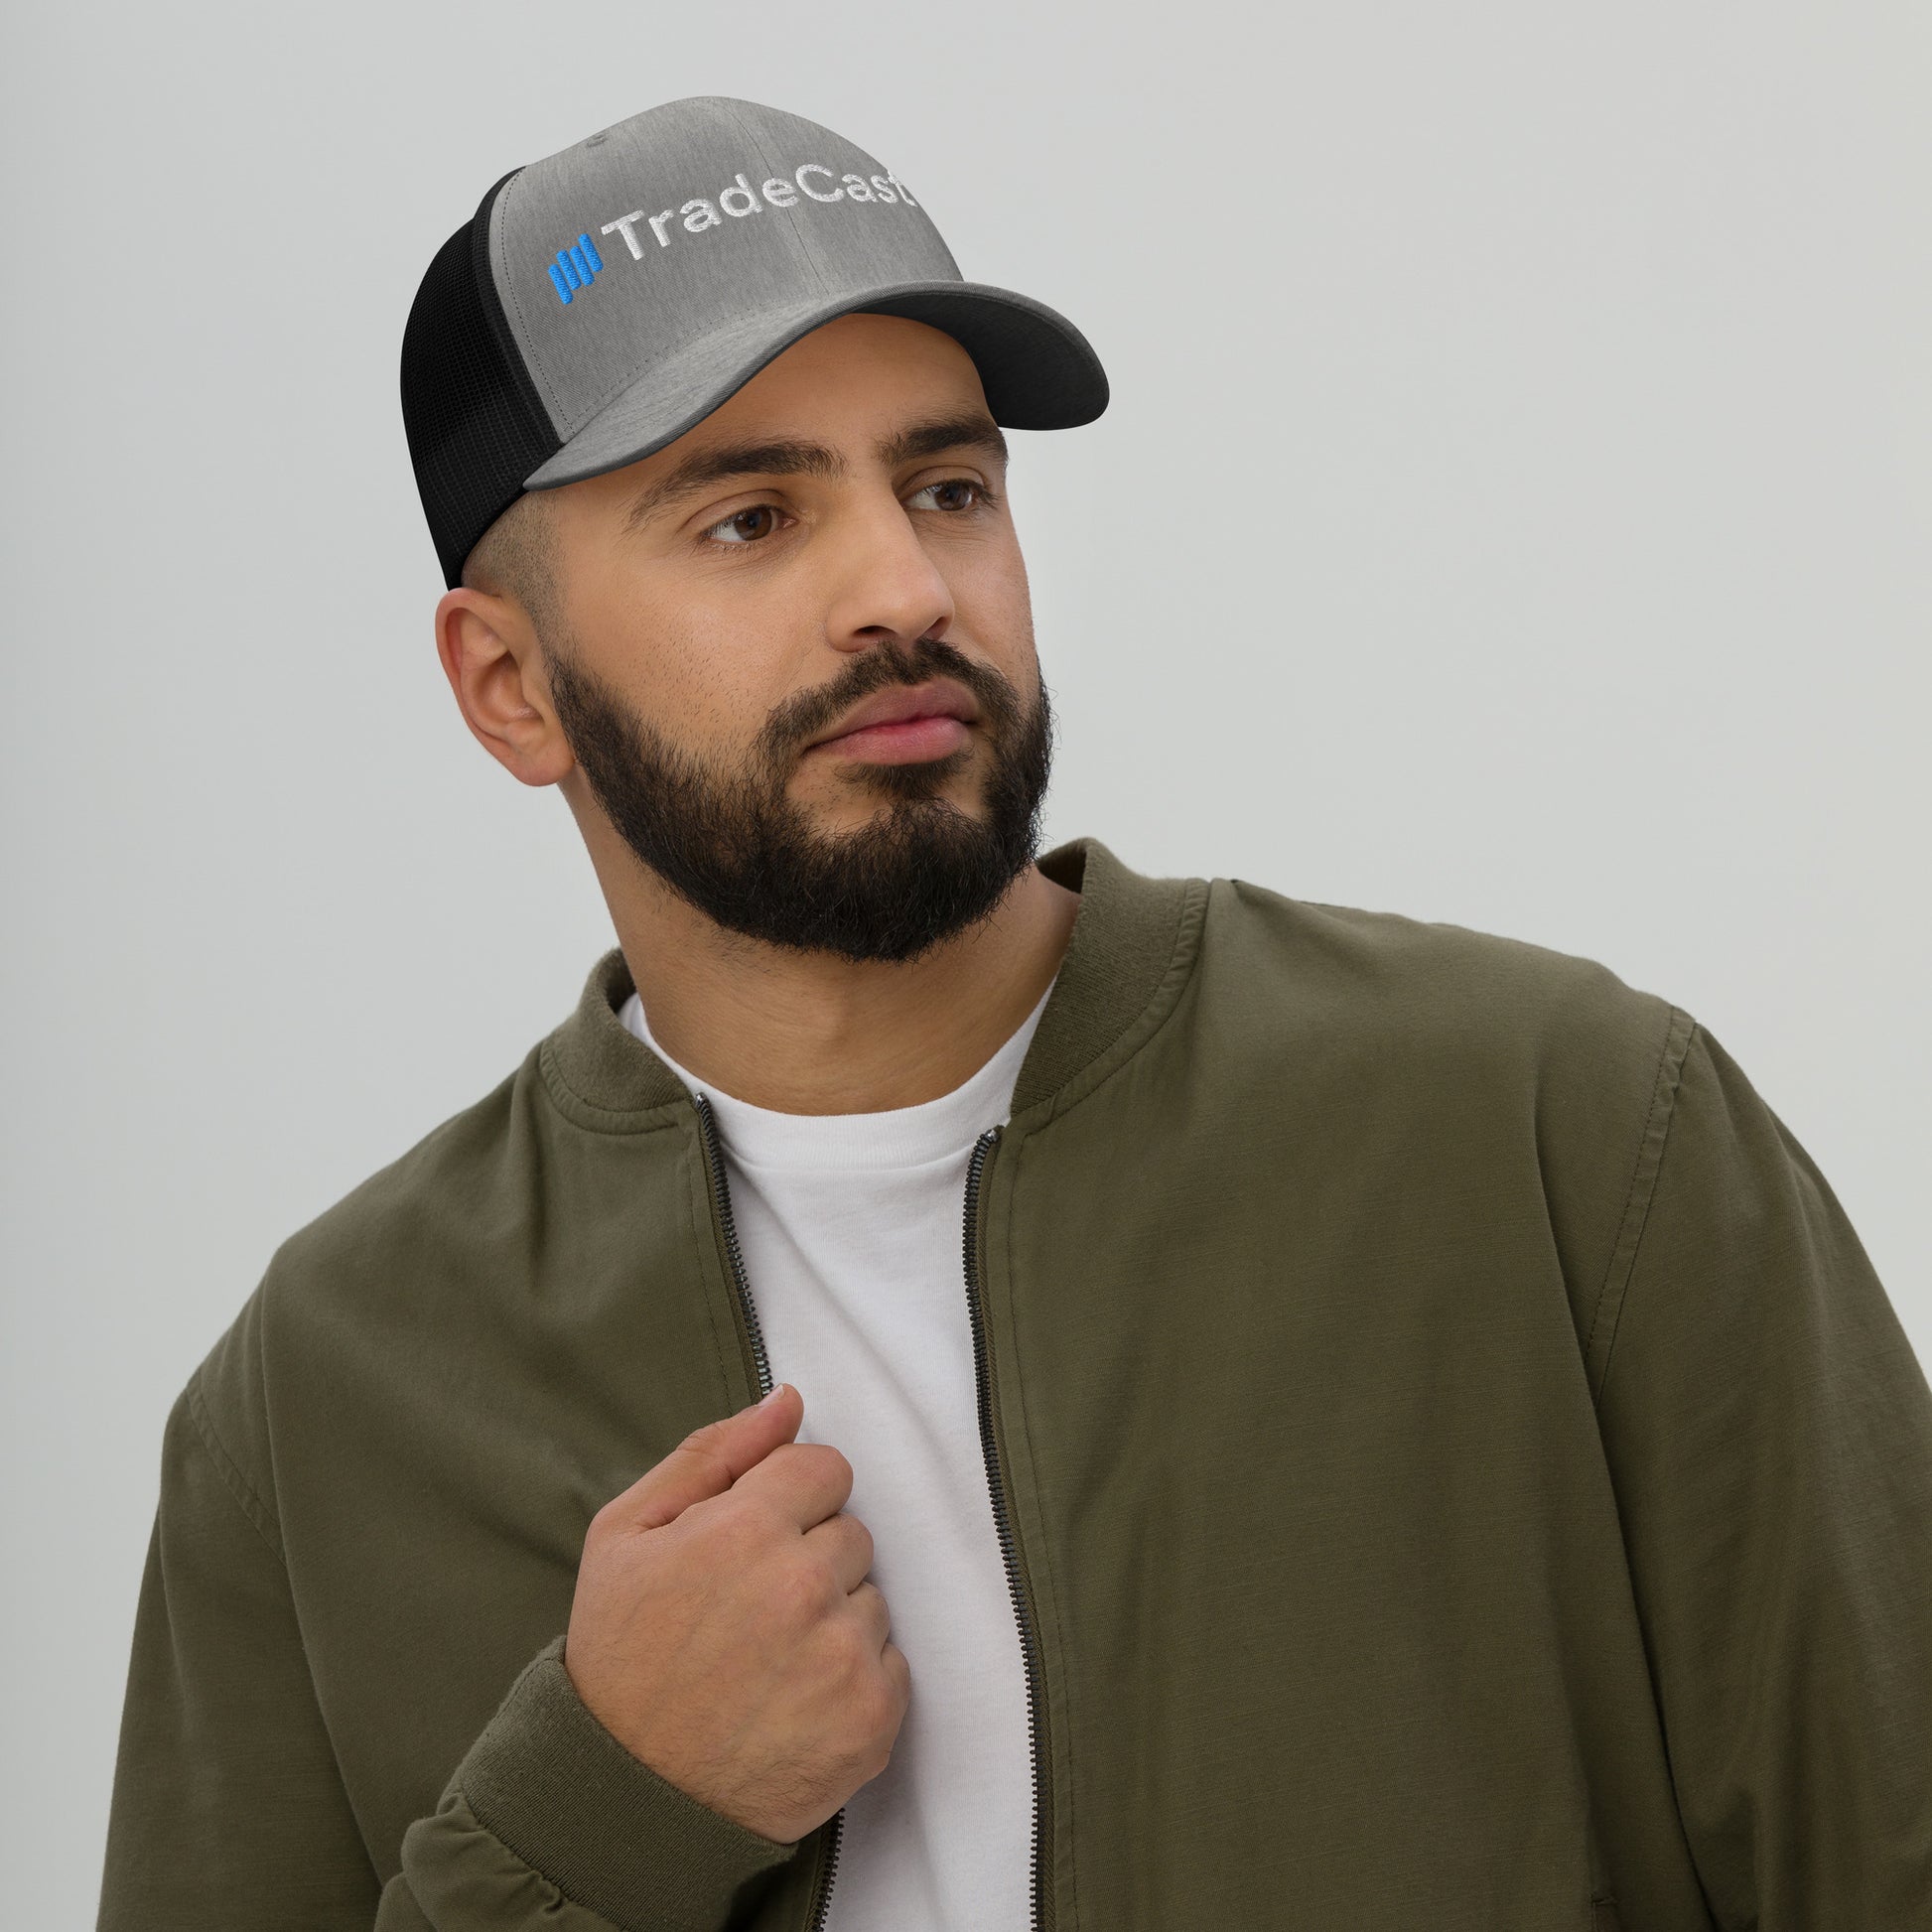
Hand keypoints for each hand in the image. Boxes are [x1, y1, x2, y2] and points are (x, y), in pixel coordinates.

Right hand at [563, 1383, 908, 1844]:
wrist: (624, 1799)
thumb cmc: (619, 1658)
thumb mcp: (627, 1534)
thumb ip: (714, 1453)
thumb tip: (789, 1400)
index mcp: (744, 1529)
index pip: (824, 1467)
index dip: (787, 1501)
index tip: (751, 1542)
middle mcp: (804, 1585)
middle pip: (851, 1531)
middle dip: (809, 1557)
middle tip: (749, 1612)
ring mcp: (843, 1656)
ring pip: (871, 1597)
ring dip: (833, 1619)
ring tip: (767, 1662)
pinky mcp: (871, 1718)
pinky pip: (893, 1662)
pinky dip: (854, 1678)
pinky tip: (795, 1701)